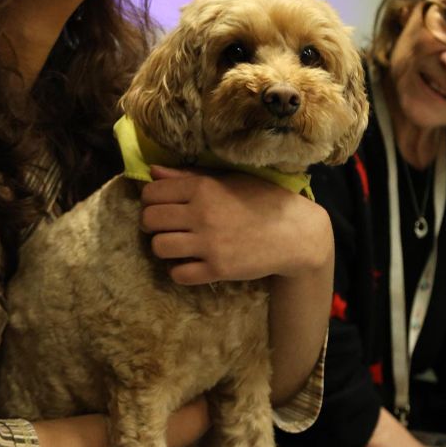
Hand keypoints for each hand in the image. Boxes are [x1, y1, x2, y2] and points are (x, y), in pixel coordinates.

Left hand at [140, 165, 331, 284]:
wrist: (296, 233)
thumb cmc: (262, 199)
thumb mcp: (228, 179)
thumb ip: (188, 176)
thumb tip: (152, 172)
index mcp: (203, 188)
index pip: (151, 193)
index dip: (150, 200)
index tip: (160, 205)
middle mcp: (202, 214)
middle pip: (149, 220)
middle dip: (151, 223)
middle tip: (165, 226)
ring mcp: (209, 244)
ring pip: (158, 247)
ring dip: (163, 247)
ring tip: (177, 245)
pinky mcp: (218, 269)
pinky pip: (178, 274)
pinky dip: (179, 270)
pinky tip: (190, 263)